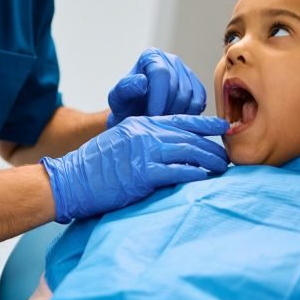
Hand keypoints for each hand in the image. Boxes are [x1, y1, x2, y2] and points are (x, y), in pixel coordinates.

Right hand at [41, 115, 228, 222]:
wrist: (72, 179)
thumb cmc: (94, 165)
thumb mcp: (121, 141)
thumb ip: (144, 138)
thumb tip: (169, 147)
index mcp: (140, 124)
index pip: (180, 120)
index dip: (205, 124)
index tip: (222, 128)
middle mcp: (144, 134)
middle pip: (189, 136)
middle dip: (212, 146)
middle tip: (228, 155)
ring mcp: (144, 153)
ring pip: (188, 152)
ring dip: (210, 160)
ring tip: (222, 168)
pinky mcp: (143, 175)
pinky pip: (177, 172)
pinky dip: (195, 173)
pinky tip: (206, 178)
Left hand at [107, 48, 206, 127]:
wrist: (135, 113)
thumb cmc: (125, 105)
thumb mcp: (117, 98)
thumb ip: (125, 88)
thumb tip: (142, 81)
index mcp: (151, 56)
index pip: (161, 73)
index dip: (158, 97)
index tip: (151, 115)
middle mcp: (172, 60)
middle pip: (178, 86)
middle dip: (167, 109)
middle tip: (156, 124)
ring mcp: (187, 73)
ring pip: (191, 96)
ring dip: (177, 114)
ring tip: (163, 124)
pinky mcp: (197, 87)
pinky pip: (199, 103)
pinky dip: (189, 115)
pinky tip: (174, 122)